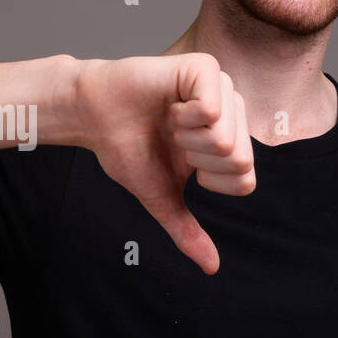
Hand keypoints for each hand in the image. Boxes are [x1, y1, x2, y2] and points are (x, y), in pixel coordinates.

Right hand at [71, 53, 254, 273]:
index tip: (182, 161)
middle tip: (173, 139)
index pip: (245, 179)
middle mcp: (232, 113)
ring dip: (186, 137)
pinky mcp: (204, 68)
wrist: (93, 116)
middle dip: (195, 158)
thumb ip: (187, 230)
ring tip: (169, 120)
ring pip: (225, 136)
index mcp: (230, 141)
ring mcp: (221, 88)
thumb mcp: (162, 197)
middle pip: (238, 159)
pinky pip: (212, 108)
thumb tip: (212, 268)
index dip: (207, 179)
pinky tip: (170, 104)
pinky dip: (183, 115)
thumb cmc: (127, 149)